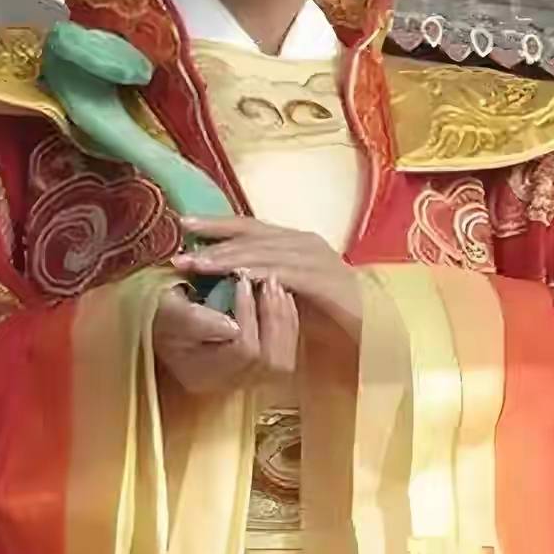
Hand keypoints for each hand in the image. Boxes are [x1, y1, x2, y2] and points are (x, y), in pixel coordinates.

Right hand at [153, 275, 297, 395]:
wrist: (159, 317)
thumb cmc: (160, 310)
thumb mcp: (169, 310)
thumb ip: (195, 319)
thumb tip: (233, 327)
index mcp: (200, 373)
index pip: (242, 351)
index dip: (248, 313)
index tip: (242, 278)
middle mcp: (224, 384)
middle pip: (269, 362)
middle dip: (274, 317)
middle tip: (269, 280)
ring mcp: (242, 379)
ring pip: (281, 362)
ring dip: (284, 320)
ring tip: (276, 285)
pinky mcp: (255, 368)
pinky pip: (284, 356)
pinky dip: (288, 325)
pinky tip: (281, 298)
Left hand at [172, 217, 361, 342]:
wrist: (374, 331)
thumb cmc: (328, 314)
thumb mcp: (286, 293)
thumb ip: (261, 280)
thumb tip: (222, 278)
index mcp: (293, 241)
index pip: (248, 225)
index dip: (215, 223)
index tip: (182, 223)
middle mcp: (304, 242)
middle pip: (252, 236)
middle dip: (213, 243)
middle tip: (180, 251)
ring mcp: (317, 258)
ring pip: (265, 252)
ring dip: (229, 258)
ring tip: (199, 266)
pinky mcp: (326, 279)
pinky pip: (287, 274)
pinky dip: (261, 274)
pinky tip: (239, 279)